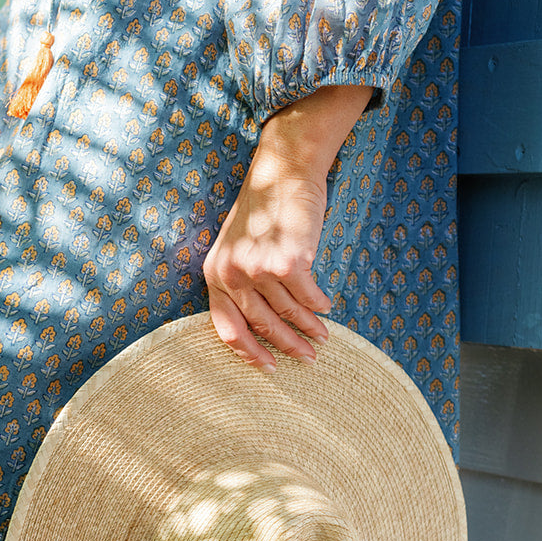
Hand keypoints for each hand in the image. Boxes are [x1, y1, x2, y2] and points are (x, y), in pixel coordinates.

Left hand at [203, 83, 371, 368]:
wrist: (282, 172)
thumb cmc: (264, 213)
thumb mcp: (239, 249)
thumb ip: (243, 285)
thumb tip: (265, 329)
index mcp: (215, 275)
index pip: (228, 329)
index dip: (249, 354)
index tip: (270, 368)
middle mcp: (231, 275)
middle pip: (262, 326)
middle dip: (289, 345)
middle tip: (308, 359)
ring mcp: (258, 269)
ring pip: (288, 312)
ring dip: (309, 327)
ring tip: (323, 336)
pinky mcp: (287, 263)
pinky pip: (308, 297)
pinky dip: (319, 305)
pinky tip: (326, 308)